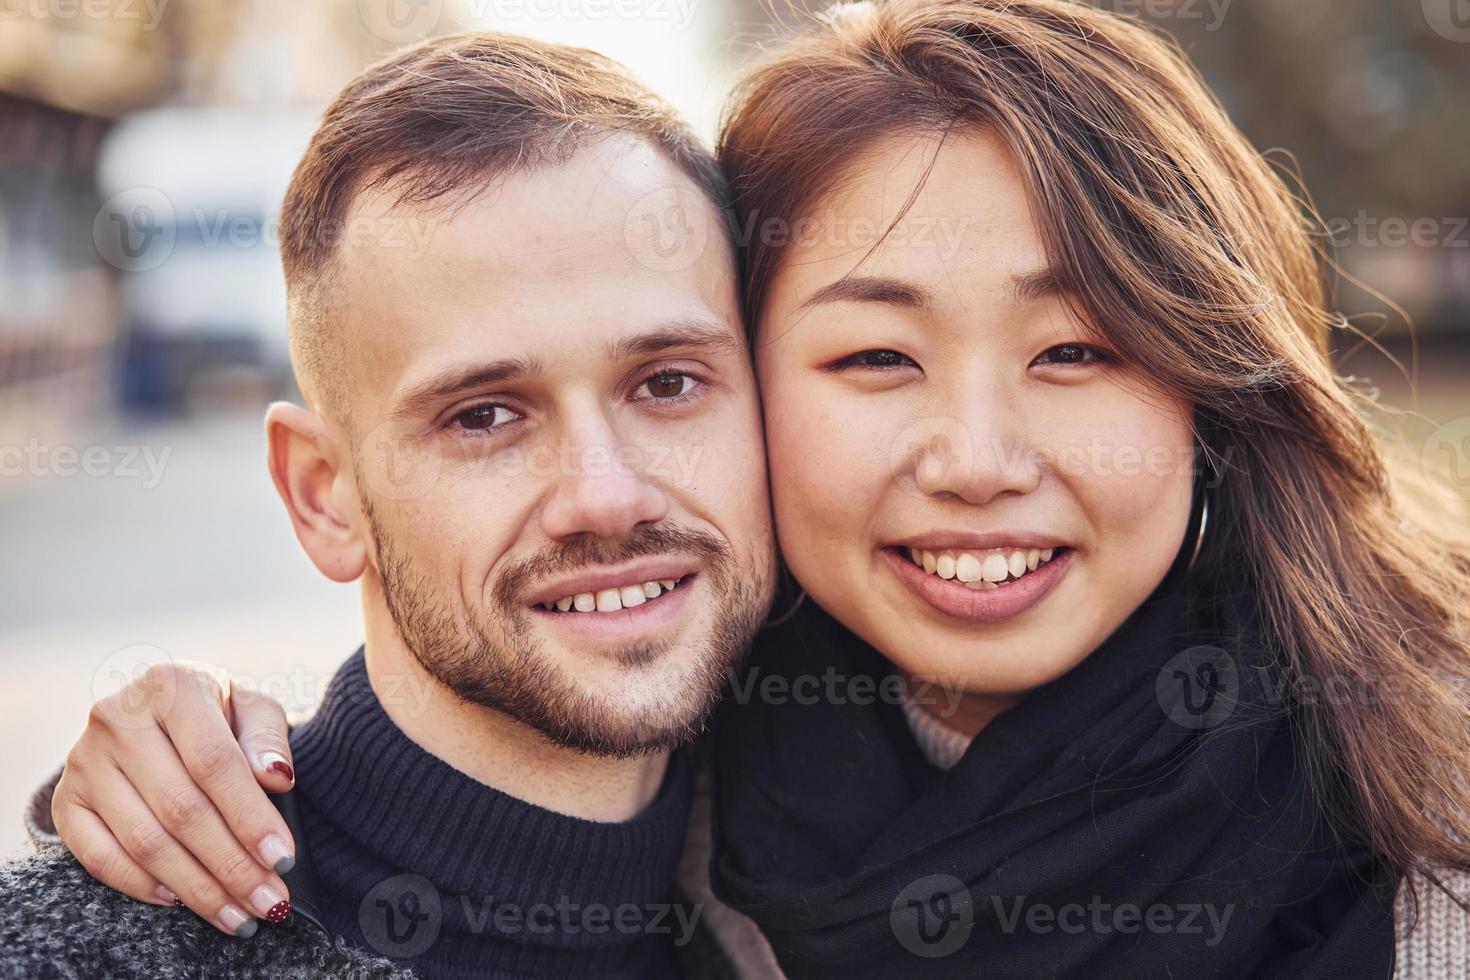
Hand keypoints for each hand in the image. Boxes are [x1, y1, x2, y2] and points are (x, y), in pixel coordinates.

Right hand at [51, 661, 296, 937]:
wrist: (156, 712)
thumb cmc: (216, 712)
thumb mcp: (251, 706)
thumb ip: (268, 738)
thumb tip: (277, 778)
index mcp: (171, 686)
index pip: (215, 763)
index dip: (250, 817)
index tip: (282, 859)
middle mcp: (118, 719)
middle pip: (181, 810)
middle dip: (231, 865)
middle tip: (268, 900)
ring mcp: (84, 761)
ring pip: (144, 841)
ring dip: (196, 887)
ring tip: (238, 914)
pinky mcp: (65, 799)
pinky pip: (99, 856)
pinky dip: (141, 885)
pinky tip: (180, 899)